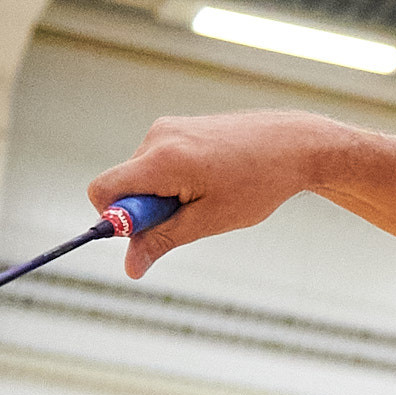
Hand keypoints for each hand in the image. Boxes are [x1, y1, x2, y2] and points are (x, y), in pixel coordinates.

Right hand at [88, 112, 350, 278]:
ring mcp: (167, 128)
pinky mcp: (177, 126)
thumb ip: (163, 241)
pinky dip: (172, 180)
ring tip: (209, 195)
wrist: (293, 144)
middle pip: (123, 185)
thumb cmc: (257, 184)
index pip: (103, 190)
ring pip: (141, 176)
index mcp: (162, 160)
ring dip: (163, 196)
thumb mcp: (208, 221)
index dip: (114, 219)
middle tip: (193, 215)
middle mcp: (157, 137)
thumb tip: (130, 267)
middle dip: (147, 210)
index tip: (146, 232)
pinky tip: (210, 182)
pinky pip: (156, 163)